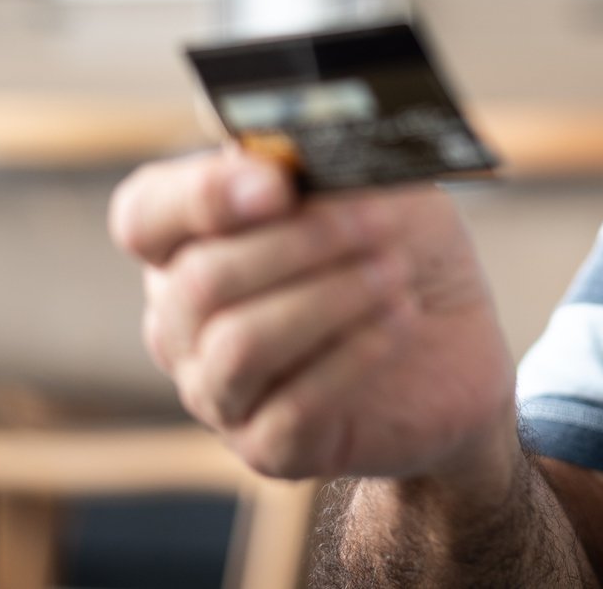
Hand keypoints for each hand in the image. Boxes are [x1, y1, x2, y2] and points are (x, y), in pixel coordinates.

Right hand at [109, 149, 517, 483]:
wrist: (457, 346)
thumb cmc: (402, 252)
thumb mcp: (382, 189)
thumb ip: (335, 169)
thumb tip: (300, 155)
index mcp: (191, 241)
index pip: (145, 215)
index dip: (202, 195)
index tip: (277, 182)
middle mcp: (183, 320)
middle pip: (199, 280)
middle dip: (299, 243)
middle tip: (375, 222)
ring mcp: (218, 390)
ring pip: (240, 345)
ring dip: (328, 300)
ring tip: (394, 275)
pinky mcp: (268, 447)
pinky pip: (290, 407)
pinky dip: (352, 355)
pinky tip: (399, 320)